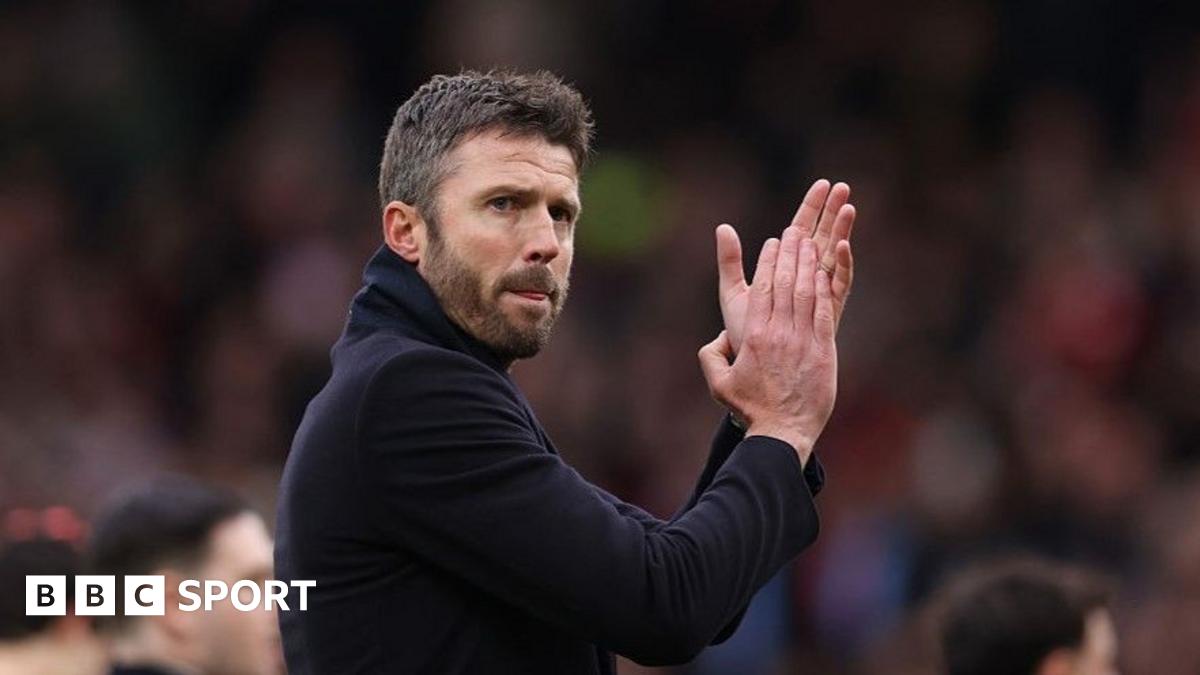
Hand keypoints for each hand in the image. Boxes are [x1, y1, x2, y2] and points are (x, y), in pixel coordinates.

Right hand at [699, 228, 838, 464]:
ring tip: (810, 242)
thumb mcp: (719, 384)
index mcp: (753, 337)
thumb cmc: (750, 409)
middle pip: (784, 284)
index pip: (761, 289)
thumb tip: (715, 338)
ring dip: (808, 264)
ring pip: (805, 293)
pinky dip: (823, 290)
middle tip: (794, 231)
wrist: (782, 432)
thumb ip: (712, 356)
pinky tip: (825, 273)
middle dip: (790, 254)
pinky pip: (823, 313)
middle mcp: (778, 333)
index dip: (768, 262)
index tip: (773, 243)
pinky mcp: (823, 351)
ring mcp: (802, 341)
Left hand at [717, 179, 855, 352]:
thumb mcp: (733, 293)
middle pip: (821, 237)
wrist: (756, 369)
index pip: (800, 230)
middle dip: (831, 212)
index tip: (822, 183)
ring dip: (841, 232)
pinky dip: (843, 265)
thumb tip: (722, 227)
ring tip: (848, 207)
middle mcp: (805, 279)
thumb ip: (730, 261)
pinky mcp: (828, 312)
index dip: (811, 206)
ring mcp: (819, 294)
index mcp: (784, 270)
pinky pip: (839, 285)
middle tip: (842, 186)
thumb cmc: (744, 334)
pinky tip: (844, 245)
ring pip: (833, 256)